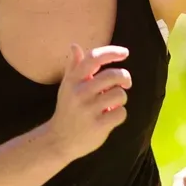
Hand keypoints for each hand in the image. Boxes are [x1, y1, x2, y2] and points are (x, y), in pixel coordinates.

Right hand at [48, 44, 131, 162]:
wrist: (59, 140)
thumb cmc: (67, 110)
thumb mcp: (67, 87)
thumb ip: (74, 67)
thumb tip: (75, 45)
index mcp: (73, 80)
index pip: (94, 58)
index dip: (112, 52)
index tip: (125, 53)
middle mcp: (80, 92)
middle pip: (113, 75)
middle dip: (125, 78)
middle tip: (126, 83)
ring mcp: (89, 110)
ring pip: (120, 95)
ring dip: (121, 99)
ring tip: (111, 104)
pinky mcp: (98, 125)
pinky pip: (121, 113)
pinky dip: (119, 114)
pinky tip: (110, 117)